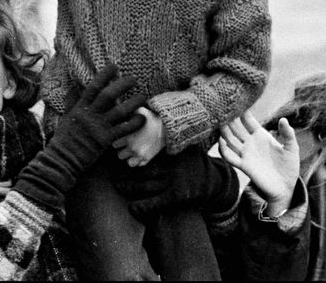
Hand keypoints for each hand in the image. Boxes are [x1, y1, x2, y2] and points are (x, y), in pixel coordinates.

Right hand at [14, 65, 145, 211]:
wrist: (62, 160)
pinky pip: (124, 129)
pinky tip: (142, 118)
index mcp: (80, 108)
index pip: (93, 87)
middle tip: (133, 79)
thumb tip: (73, 87)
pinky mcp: (106, 140)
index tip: (114, 67)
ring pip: (119, 111)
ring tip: (142, 97)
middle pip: (108, 95)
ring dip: (133, 103)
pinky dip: (134, 123)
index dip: (104, 75)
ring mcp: (98, 127)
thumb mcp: (66, 117)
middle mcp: (90, 115)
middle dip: (122, 85)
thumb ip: (72, 102)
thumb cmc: (64, 139)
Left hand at [112, 107, 165, 166]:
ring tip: (133, 151)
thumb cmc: (152, 118)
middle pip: (120, 155)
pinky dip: (138, 161)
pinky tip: (140, 154)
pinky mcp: (148, 159)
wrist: (167, 126)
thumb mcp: (139, 111)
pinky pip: (138, 165)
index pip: (114, 144)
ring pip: (128, 162)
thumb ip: (127, 111)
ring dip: (130, 157)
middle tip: (127, 145)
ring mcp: (140, 155)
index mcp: (127, 136)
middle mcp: (132, 147)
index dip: (117, 140)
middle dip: (123, 150)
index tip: (121, 138)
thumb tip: (117, 105)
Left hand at [115, 144, 239, 216]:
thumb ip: (175, 138)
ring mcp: (173, 183)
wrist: (213, 183)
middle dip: (126, 170)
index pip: (148, 151)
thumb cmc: (195, 162)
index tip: (119, 149)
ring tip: (117, 185)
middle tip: (112, 169)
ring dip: (128, 187)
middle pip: (142, 168)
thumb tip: (159, 118)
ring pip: (144, 186)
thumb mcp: (187, 145)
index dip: (133, 151)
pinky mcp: (175, 198)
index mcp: (172, 153)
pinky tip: (131, 207)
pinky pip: (154, 204)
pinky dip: (141, 207)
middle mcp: (171, 166)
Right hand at [220, 111, 298, 212]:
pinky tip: (222, 141)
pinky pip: (229, 156)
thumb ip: (288, 134)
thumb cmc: (289, 167)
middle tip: (221, 107)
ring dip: (223, 131)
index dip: (242, 111)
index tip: (236, 99)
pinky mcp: (243, 165)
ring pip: (229, 139)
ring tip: (218, 121)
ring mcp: (245, 153)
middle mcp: (250, 142)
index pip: (247, 120)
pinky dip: (223, 149)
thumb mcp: (292, 148)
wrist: (286, 188)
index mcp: (261, 135)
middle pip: (235, 127)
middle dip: (228, 118)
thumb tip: (283, 119)